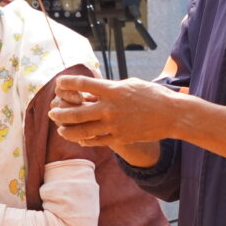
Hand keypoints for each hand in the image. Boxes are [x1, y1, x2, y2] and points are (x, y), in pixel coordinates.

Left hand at [49, 74, 180, 162]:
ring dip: (66, 130)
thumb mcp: (130, 85)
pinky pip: (95, 141)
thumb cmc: (152, 96)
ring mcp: (114, 125)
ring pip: (81, 130)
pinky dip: (84, 140)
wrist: (172, 115)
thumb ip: (110, 88)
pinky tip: (78, 137)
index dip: (66, 84)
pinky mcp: (120, 138)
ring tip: (60, 129)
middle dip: (59, 113)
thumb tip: (91, 91)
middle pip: (75, 112)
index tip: (59, 84)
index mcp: (113, 90)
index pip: (82, 85)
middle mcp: (110, 108)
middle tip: (53, 112)